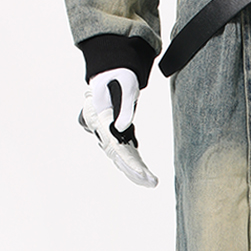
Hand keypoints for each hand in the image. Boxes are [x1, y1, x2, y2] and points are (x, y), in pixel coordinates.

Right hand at [78, 68, 157, 187]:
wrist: (112, 67)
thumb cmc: (118, 73)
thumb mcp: (125, 84)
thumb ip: (124, 105)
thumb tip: (123, 127)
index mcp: (98, 116)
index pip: (114, 144)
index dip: (128, 160)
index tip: (141, 172)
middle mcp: (99, 127)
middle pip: (117, 155)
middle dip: (134, 171)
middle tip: (151, 182)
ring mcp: (105, 130)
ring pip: (120, 156)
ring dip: (135, 171)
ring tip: (151, 182)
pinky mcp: (114, 131)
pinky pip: (123, 151)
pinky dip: (134, 163)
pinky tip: (144, 175)